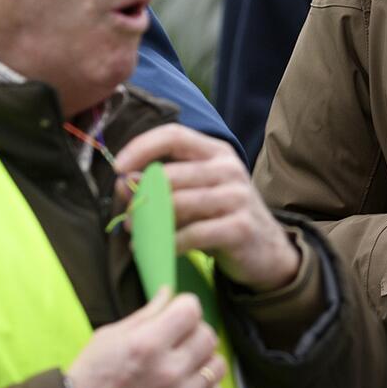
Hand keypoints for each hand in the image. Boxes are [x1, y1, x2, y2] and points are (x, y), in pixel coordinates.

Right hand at [68, 290, 223, 387]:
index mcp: (147, 344)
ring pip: (217, 366)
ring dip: (203, 361)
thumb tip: (169, 292)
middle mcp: (168, 371)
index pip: (192, 309)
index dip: (185, 307)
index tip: (178, 313)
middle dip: (194, 332)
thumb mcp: (111, 336)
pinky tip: (189, 387)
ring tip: (184, 365)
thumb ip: (147, 313)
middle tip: (179, 340)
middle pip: (209, 336)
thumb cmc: (91, 377)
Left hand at [113, 124, 300, 291]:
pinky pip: (192, 234)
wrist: (268, 251)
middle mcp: (228, 169)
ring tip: (136, 235)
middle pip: (170, 175)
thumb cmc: (223, 217)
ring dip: (149, 222)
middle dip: (140, 196)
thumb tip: (122, 183)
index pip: (174, 135)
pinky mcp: (239, 228)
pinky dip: (169, 245)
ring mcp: (237, 197)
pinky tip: (158, 252)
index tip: (117, 168)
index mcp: (217, 152)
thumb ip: (166, 184)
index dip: (141, 147)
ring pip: (178, 204)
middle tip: (126, 216)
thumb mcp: (199, 192)